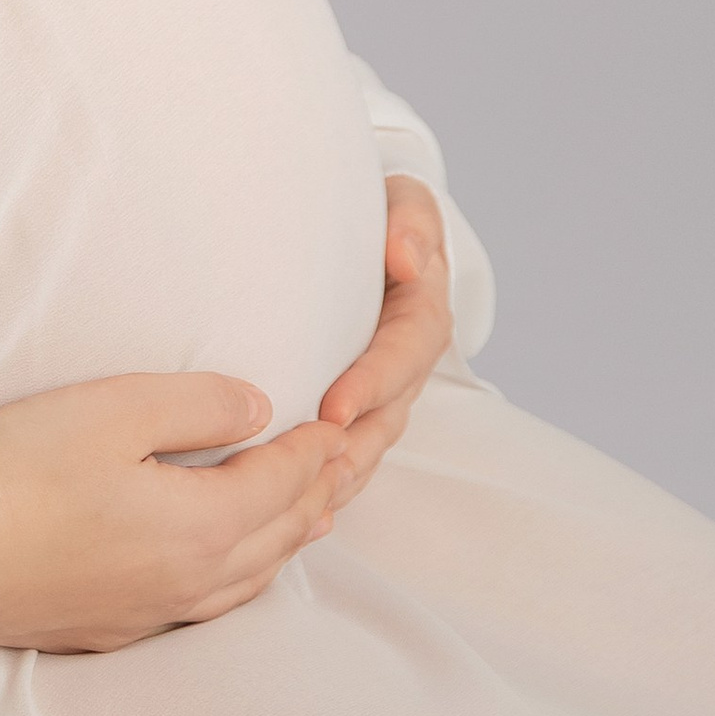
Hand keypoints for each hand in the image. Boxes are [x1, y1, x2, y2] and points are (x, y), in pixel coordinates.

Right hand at [0, 372, 355, 654]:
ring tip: (312, 513)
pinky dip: (243, 576)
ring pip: (250, 581)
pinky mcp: (112, 630)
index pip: (284, 482)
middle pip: (280, 537)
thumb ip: (199, 405)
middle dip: (319, 493)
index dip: (317, 447)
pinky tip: (230, 565)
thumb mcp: (113, 410)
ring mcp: (150, 614)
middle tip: (347, 462)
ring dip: (288, 541)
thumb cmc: (16, 472)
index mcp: (201, 528)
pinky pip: (208, 606)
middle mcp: (189, 583)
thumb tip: (261, 410)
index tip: (342, 420)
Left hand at [314, 171, 453, 510]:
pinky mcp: (360, 413)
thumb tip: (406, 259)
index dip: (372, 385)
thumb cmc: (387, 216)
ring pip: (368, 447)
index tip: (333, 408)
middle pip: (386, 418)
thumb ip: (412, 224)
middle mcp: (407, 365)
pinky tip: (295, 513)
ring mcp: (385, 395)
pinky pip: (350, 456)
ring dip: (337, 476)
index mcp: (420, 316)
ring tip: (294, 499)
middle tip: (304, 467)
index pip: (402, 356)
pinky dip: (328, 487)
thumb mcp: (406, 202)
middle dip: (348, 447)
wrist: (381, 237)